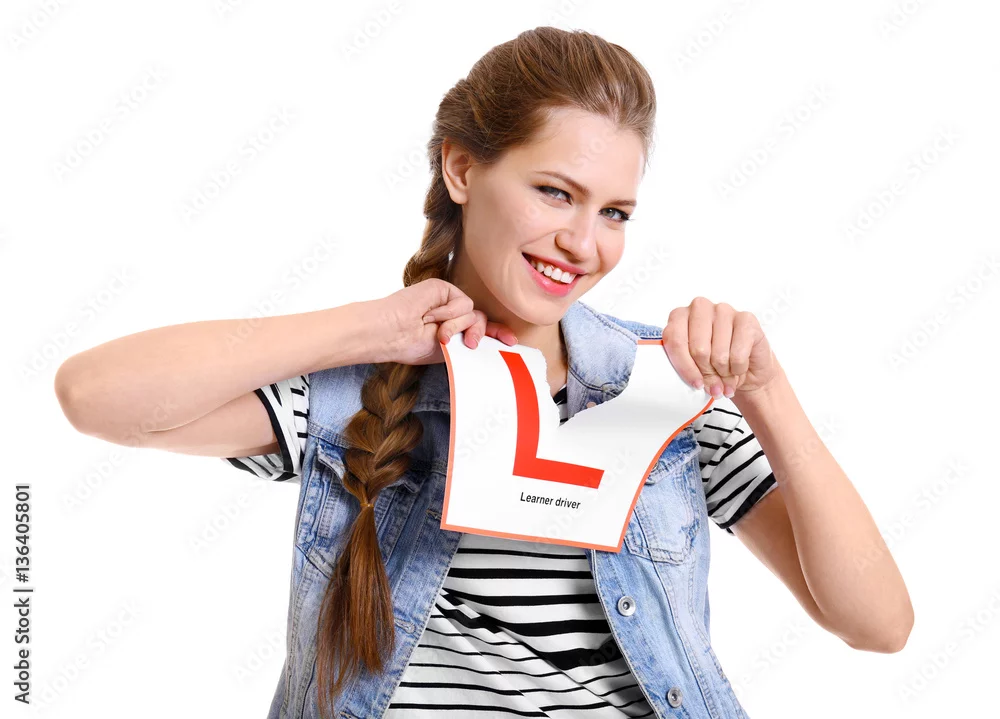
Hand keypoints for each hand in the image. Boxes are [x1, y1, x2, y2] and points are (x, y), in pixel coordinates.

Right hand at [369, 278, 518, 365]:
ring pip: (473, 313)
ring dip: (457, 327)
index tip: (512, 342)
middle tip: (471, 345)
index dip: (497, 332)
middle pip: (481, 319)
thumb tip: (488, 341)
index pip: (480, 327)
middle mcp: (451, 314)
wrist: (393, 333)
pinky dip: (449, 313)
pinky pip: (462, 303)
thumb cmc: (410, 345)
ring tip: (440, 335)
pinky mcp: (443, 289)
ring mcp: (447, 300)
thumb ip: (466, 342)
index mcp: (451, 329)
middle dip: (481, 332)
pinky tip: (431, 317)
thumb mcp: (447, 350)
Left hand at [661, 297, 777, 397]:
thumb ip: (688, 369)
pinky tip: (739, 367)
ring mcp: (723, 310)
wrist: (746, 370)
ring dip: (723, 372)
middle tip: (714, 383)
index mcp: (679, 316)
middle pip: (698, 349)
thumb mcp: (693, 368)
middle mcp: (700, 308)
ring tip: (726, 375)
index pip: (675, 341)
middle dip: (707, 372)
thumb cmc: (714, 365)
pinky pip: (738, 354)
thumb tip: (697, 382)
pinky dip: (738, 368)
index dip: (685, 367)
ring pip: (719, 354)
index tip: (696, 384)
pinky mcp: (746, 318)